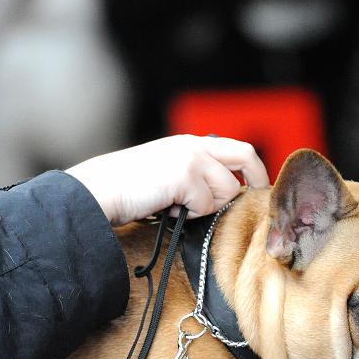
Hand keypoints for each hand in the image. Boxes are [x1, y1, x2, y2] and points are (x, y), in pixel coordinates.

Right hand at [66, 135, 268, 224]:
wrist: (100, 191)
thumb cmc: (128, 189)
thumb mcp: (167, 173)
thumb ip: (196, 174)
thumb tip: (229, 193)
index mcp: (190, 143)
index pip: (237, 149)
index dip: (254, 169)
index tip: (258, 188)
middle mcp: (194, 145)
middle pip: (246, 156)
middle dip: (256, 180)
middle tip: (255, 201)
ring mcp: (190, 158)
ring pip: (227, 190)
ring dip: (208, 207)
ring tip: (178, 208)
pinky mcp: (185, 175)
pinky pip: (206, 205)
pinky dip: (190, 215)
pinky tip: (168, 211)